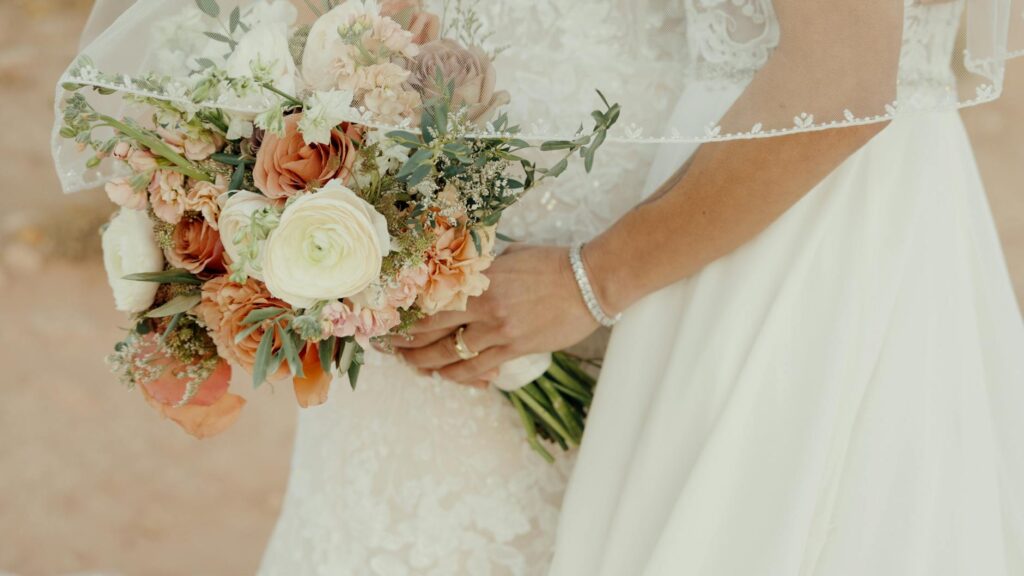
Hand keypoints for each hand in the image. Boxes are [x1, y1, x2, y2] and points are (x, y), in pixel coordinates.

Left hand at [394, 245, 599, 384]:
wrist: (591, 281)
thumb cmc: (555, 263)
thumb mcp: (512, 257)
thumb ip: (486, 270)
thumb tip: (468, 277)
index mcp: (480, 280)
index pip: (431, 300)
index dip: (406, 313)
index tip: (390, 318)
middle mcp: (485, 307)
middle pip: (432, 330)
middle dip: (406, 341)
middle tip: (389, 347)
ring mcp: (500, 331)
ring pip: (450, 355)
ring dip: (426, 363)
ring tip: (412, 365)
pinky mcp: (516, 349)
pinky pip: (478, 369)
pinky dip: (459, 376)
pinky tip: (447, 376)